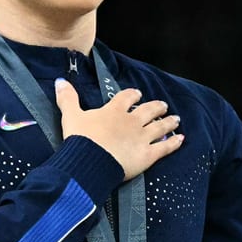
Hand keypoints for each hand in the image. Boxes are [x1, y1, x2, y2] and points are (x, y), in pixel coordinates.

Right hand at [56, 81, 181, 177]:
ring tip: (176, 118)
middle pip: (148, 110)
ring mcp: (141, 138)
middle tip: (163, 105)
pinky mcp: (148, 155)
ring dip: (169, 122)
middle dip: (156, 107)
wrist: (90, 160)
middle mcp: (131, 122)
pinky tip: (181, 139)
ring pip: (160, 127)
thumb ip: (67, 98)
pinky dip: (174, 143)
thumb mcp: (70, 115)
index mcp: (114, 111)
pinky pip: (165, 147)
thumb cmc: (80, 139)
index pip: (126, 98)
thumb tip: (60, 81)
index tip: (137, 94)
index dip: (133, 95)